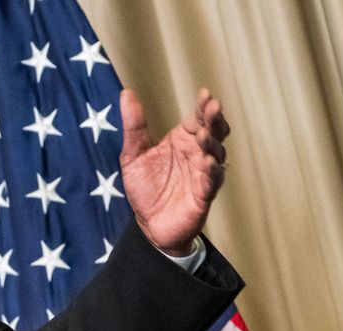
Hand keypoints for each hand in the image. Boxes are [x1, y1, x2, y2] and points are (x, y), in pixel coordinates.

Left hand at [120, 87, 230, 255]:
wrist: (148, 225)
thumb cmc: (145, 189)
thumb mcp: (133, 155)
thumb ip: (133, 126)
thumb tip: (126, 93)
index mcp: (182, 141)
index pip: (198, 118)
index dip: (204, 107)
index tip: (205, 94)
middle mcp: (196, 154)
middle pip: (213, 131)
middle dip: (215, 120)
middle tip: (213, 108)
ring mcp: (203, 174)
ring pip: (216, 154)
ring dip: (211, 143)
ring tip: (203, 136)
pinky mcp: (204, 195)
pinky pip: (213, 181)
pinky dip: (212, 172)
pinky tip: (208, 163)